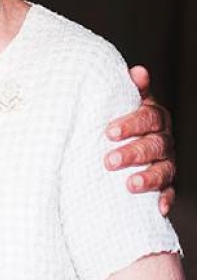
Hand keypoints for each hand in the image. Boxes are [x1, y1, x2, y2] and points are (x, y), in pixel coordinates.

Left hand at [105, 65, 174, 215]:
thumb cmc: (120, 120)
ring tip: (130, 185)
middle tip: (110, 161)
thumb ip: (129, 89)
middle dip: (134, 153)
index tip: (109, 132)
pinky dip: (166, 199)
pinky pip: (170, 191)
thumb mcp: (123, 103)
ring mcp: (167, 161)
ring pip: (164, 169)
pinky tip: (159, 208)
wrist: (123, 143)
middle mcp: (164, 138)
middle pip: (155, 145)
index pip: (149, 117)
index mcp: (154, 116)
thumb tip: (136, 71)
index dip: (131, 124)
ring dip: (148, 178)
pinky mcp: (166, 183)